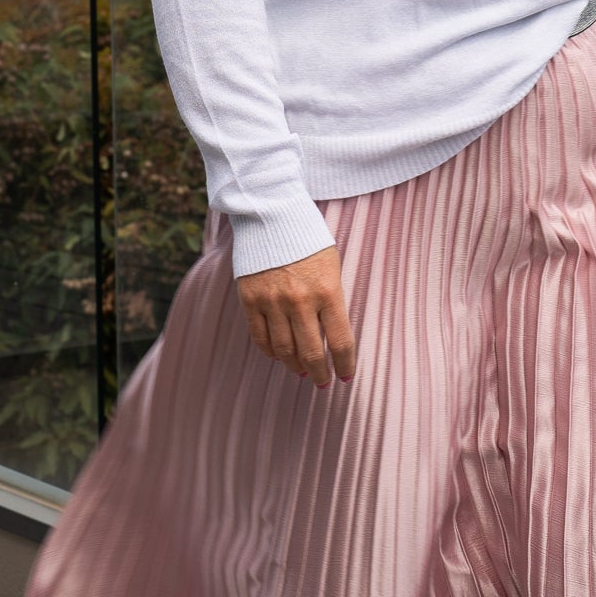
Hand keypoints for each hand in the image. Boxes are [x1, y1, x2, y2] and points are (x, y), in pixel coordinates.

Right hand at [236, 245, 356, 386]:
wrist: (271, 213)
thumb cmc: (308, 239)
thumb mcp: (331, 268)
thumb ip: (332, 302)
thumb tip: (330, 338)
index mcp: (328, 292)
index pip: (340, 342)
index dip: (344, 365)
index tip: (345, 377)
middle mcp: (300, 301)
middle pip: (311, 353)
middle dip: (320, 373)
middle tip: (322, 382)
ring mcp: (272, 301)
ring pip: (284, 350)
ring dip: (295, 366)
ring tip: (302, 371)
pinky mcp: (250, 299)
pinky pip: (260, 337)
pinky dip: (271, 352)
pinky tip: (279, 356)